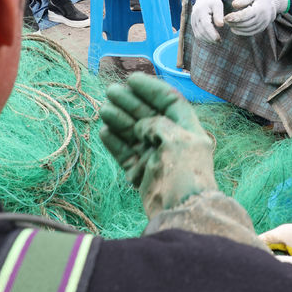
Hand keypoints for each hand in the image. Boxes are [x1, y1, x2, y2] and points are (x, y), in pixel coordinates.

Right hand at [99, 72, 215, 217]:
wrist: (181, 212)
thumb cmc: (184, 172)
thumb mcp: (174, 139)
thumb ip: (156, 124)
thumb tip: (140, 127)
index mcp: (188, 130)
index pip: (169, 102)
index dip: (151, 89)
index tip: (132, 79)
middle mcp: (172, 142)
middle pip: (149, 116)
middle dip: (130, 102)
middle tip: (111, 92)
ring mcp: (156, 158)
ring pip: (134, 133)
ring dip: (120, 120)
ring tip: (104, 109)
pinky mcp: (142, 174)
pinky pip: (126, 153)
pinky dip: (115, 142)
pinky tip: (104, 130)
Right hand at [191, 0, 223, 42]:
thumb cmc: (212, 1)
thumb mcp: (218, 5)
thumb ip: (219, 15)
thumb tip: (220, 25)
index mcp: (201, 10)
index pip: (205, 25)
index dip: (212, 33)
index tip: (218, 39)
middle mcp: (195, 16)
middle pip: (202, 31)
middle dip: (211, 38)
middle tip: (219, 41)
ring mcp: (192, 21)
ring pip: (198, 34)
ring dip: (207, 40)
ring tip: (216, 41)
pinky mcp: (193, 24)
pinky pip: (197, 34)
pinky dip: (203, 38)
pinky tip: (210, 39)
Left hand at [225, 0, 288, 34]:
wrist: (275, 2)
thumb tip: (233, 5)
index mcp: (259, 9)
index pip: (245, 15)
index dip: (234, 17)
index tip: (225, 17)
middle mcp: (262, 18)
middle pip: (245, 23)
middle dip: (233, 23)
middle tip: (224, 20)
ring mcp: (263, 24)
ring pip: (247, 29)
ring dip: (236, 28)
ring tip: (228, 24)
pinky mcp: (262, 28)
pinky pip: (251, 32)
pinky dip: (242, 32)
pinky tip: (234, 29)